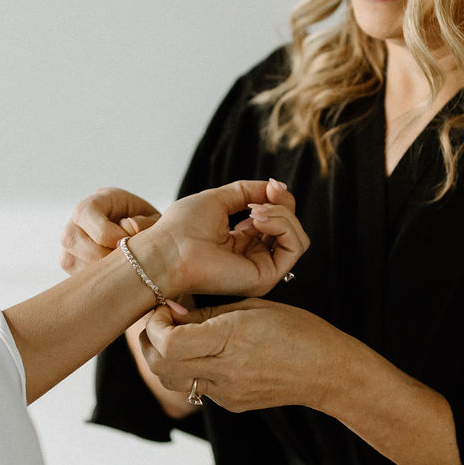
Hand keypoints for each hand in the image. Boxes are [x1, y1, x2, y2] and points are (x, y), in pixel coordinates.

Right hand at [60, 188, 160, 274]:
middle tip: (125, 264)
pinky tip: (114, 280)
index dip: (104, 232)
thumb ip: (147, 223)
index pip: (85, 212)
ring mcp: (71, 243)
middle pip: (71, 238)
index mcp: (99, 200)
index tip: (126, 244)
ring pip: (69, 260)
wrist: (149, 243)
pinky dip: (95, 282)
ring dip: (98, 270)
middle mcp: (78, 220)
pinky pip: (75, 276)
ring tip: (122, 272)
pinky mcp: (71, 263)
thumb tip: (130, 227)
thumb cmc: (153, 229)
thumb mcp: (157, 222)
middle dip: (100, 255)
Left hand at [130, 179, 309, 298]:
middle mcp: (253, 257)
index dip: (277, 200)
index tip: (269, 187)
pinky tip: (258, 220)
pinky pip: (294, 247)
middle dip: (282, 205)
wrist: (166, 251)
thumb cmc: (181, 227)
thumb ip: (249, 192)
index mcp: (242, 242)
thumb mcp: (220, 198)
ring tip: (255, 212)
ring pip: (297, 237)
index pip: (276, 221)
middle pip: (290, 228)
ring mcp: (260, 269)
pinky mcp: (265, 278)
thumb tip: (278, 186)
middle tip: (262, 199)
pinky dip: (283, 226)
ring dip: (282, 215)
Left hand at [139, 298, 355, 412]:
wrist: (327, 371)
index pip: (168, 342)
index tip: (163, 311)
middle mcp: (224, 371)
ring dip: (165, 359)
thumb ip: (208, 312)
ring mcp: (226, 393)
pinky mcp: (231, 404)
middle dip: (150, 342)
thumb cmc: (297, 329)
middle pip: (159, 366)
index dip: (155, 325)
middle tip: (161, 324)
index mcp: (230, 339)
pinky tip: (206, 354)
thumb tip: (171, 311)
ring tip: (179, 339)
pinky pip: (196, 388)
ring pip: (172, 381)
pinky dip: (190, 370)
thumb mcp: (252, 307)